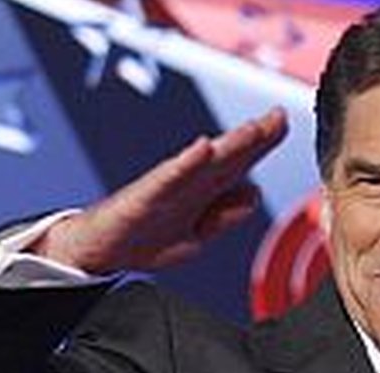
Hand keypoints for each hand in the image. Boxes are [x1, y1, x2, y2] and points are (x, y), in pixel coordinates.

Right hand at [32, 107, 288, 273]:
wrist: (96, 250)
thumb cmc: (142, 238)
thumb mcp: (196, 236)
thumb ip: (224, 216)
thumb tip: (252, 193)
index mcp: (200, 193)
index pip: (237, 165)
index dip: (261, 145)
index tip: (283, 123)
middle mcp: (187, 184)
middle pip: (226, 158)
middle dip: (254, 139)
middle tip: (277, 116)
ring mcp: (166, 189)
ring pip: (203, 164)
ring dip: (228, 146)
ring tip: (252, 130)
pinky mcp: (144, 197)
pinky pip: (168, 179)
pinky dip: (186, 163)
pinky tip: (202, 148)